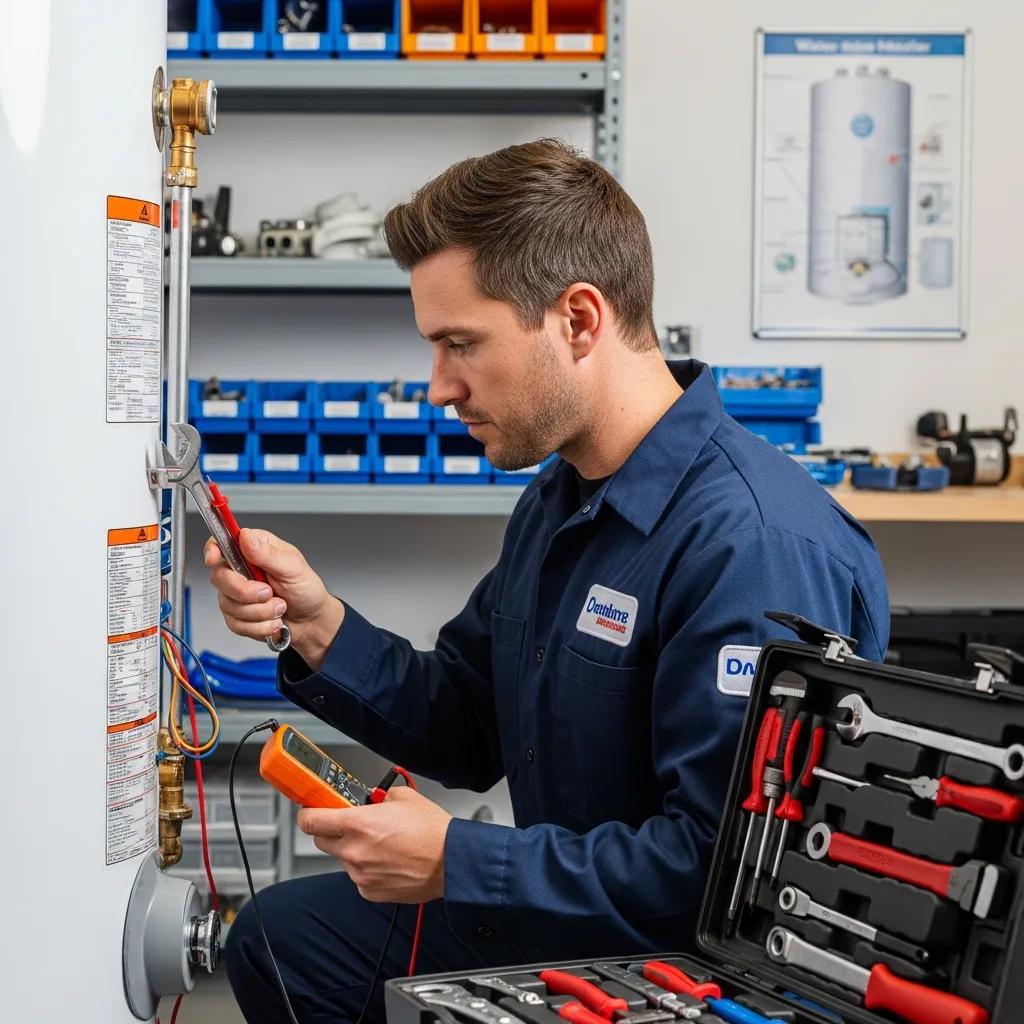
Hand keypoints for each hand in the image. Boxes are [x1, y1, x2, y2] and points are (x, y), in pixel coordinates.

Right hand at [205, 528, 343, 669]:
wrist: (311, 620)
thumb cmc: (306, 589)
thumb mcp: (294, 568)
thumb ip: (268, 554)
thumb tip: (246, 537)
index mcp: (254, 550)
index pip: (221, 543)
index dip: (213, 550)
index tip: (214, 559)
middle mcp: (241, 570)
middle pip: (220, 578)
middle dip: (246, 592)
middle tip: (269, 593)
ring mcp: (236, 594)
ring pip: (228, 605)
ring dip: (260, 612)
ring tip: (280, 607)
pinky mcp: (237, 616)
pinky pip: (236, 624)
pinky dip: (260, 626)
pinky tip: (274, 621)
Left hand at [297, 787, 450, 902]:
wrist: (451, 862)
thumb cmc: (432, 832)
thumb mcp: (403, 797)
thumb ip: (378, 797)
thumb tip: (371, 800)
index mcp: (359, 824)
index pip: (311, 821)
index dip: (308, 813)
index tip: (311, 810)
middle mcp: (354, 851)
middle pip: (321, 840)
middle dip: (332, 830)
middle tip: (351, 823)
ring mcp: (360, 874)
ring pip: (343, 858)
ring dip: (354, 849)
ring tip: (383, 844)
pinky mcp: (369, 891)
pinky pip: (358, 876)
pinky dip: (367, 868)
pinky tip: (389, 860)